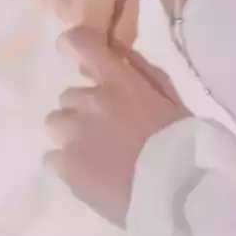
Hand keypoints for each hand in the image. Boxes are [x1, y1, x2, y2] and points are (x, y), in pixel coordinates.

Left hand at [44, 28, 189, 226]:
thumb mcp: (170, 98)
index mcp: (118, 81)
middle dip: (85, 110)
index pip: (80, 43)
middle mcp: (89, 101)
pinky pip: (51, 157)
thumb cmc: (183, 142)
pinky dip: (67, 164)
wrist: (177, 191)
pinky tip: (90, 174)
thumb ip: (141, 74)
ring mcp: (73, 134)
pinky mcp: (64, 165)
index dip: (73, 46)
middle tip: (108, 131)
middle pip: (69, 96)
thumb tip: (117, 55)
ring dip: (72, 135)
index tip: (76, 55)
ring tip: (96, 156)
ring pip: (56, 125)